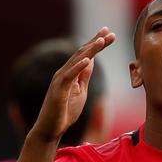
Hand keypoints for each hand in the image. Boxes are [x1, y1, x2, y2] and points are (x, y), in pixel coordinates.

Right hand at [29, 27, 115, 142]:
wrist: (50, 130)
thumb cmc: (64, 111)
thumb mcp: (80, 91)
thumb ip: (84, 75)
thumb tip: (90, 60)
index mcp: (71, 73)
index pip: (85, 55)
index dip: (97, 44)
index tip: (110, 34)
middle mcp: (64, 72)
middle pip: (81, 53)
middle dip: (96, 41)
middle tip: (108, 31)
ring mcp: (60, 80)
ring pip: (76, 61)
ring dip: (89, 50)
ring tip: (101, 40)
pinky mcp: (58, 90)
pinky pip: (69, 76)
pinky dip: (78, 66)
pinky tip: (88, 59)